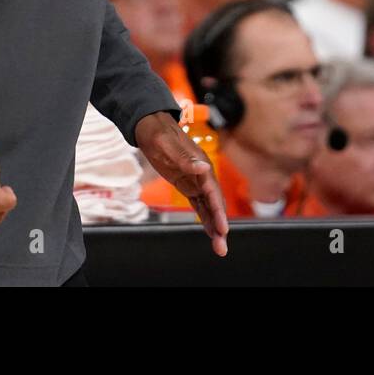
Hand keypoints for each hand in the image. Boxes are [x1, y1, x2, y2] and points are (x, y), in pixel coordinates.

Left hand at [135, 112, 227, 255]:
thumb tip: (203, 168)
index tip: (223, 229)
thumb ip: (185, 158)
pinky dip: (205, 219)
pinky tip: (210, 232)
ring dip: (214, 227)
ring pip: (209, 208)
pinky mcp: (187, 185)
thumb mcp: (167, 144)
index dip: (218, 211)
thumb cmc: (158, 133)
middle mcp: (202, 175)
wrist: (150, 126)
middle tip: (221, 248)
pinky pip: (199, 205)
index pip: (213, 193)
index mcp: (201, 165)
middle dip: (220, 226)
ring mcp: (196, 181)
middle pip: (215, 204)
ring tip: (219, 248)